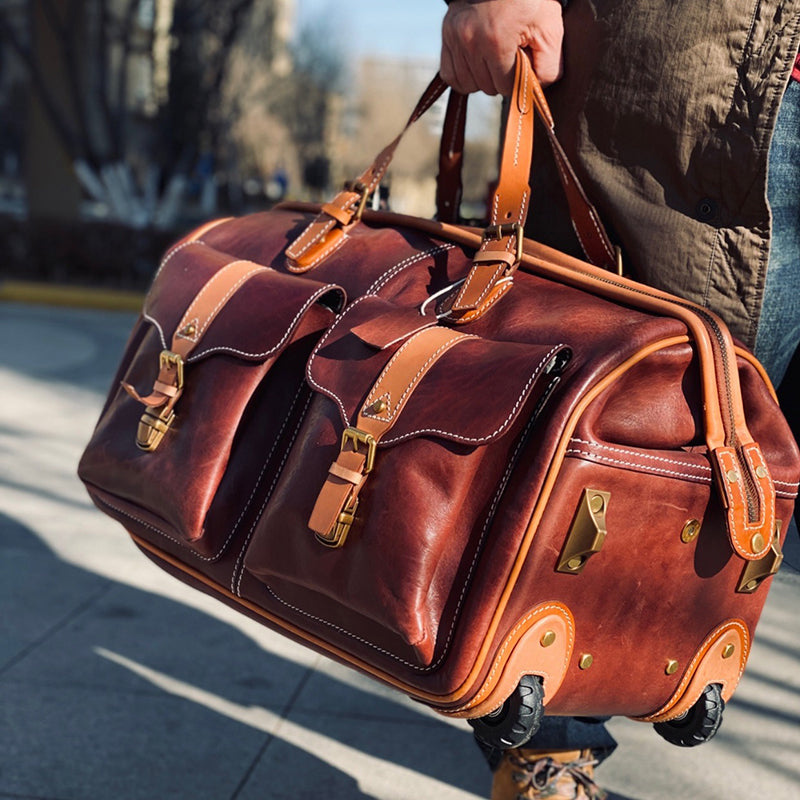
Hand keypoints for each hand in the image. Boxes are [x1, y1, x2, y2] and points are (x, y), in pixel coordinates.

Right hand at [440, 0, 564, 94]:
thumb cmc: (529, 1)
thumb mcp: (550, 28)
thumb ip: (549, 67)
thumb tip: (534, 93)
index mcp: (496, 41)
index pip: (505, 87)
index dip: (518, 79)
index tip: (523, 62)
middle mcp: (470, 41)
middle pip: (487, 88)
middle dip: (501, 77)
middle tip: (510, 55)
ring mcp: (455, 38)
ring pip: (469, 85)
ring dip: (483, 78)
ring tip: (494, 58)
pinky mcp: (446, 36)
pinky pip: (451, 76)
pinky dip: (465, 76)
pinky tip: (477, 64)